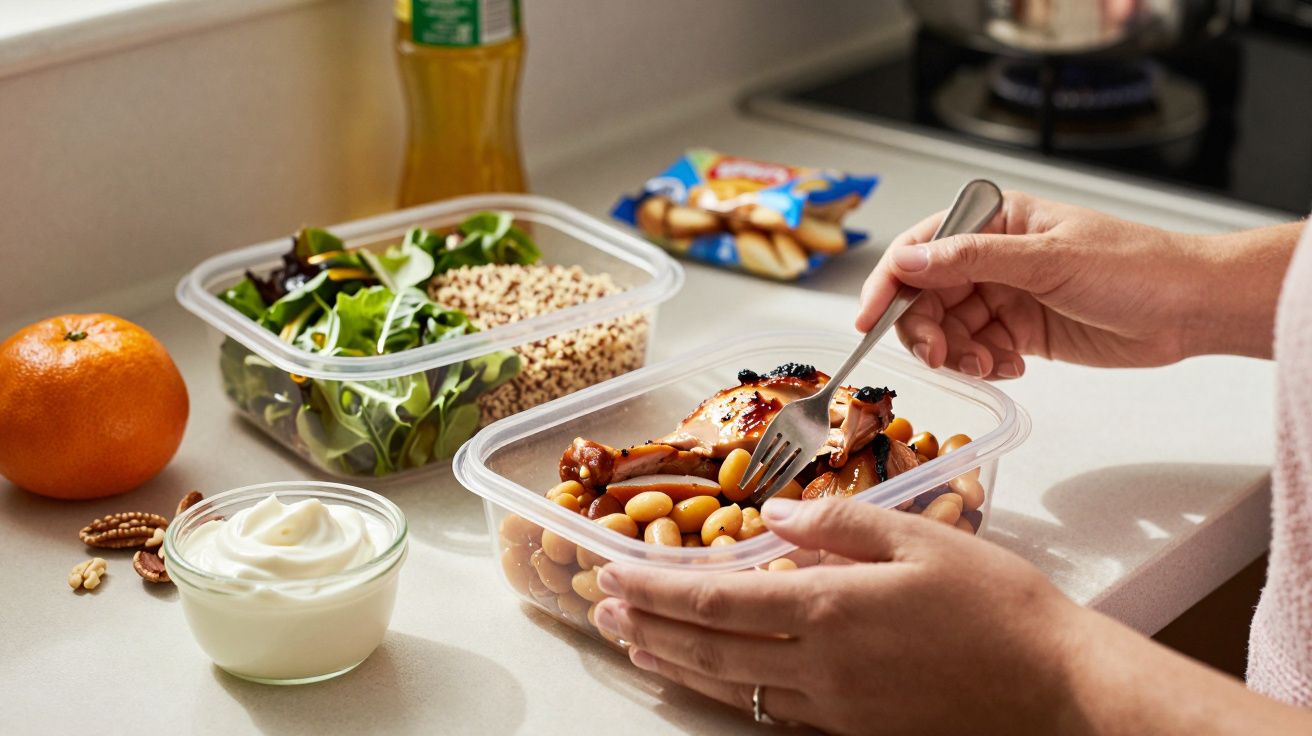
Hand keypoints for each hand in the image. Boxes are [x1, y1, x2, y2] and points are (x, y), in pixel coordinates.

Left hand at [592, 498, 1080, 734]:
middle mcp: (818, 665)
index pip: (716, 598)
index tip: (613, 575)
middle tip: (602, 611)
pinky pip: (772, 712)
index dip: (656, 589)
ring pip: (731, 685)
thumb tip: (774, 516)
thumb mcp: (921, 539)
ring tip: (633, 646)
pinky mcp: (854, 730)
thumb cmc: (998, 606)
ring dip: (674, 664)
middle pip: (709, 647)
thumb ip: (839, 523)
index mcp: (829, 608)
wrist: (1057, 688)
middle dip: (647, 627)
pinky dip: (726, 693)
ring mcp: (834, 706)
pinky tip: (711, 680)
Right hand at [855, 192, 1288, 377]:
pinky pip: (977, 350)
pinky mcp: (1020, 331)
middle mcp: (992, 256)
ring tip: (990, 366)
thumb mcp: (1049, 259)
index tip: (868, 320)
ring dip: (957, 353)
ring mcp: (1005, 295)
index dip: (888, 284)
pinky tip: (1013, 367)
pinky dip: (984, 365)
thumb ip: (974, 259)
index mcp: (994, 221)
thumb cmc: (1135, 267)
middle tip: (940, 357)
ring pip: (948, 329)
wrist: (1192, 309)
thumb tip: (910, 260)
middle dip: (925, 329)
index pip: (920, 249)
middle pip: (926, 296)